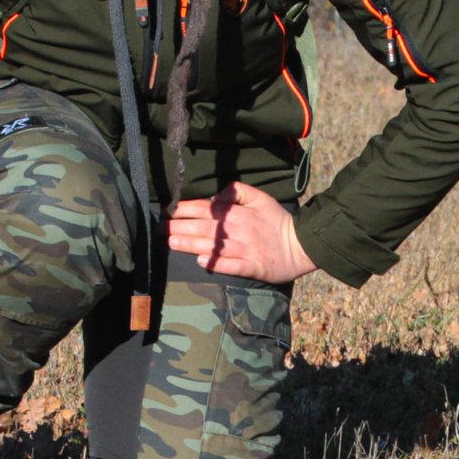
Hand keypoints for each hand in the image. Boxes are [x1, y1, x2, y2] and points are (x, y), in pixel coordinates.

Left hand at [166, 181, 317, 284]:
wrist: (301, 245)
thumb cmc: (276, 220)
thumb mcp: (259, 197)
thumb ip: (236, 191)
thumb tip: (215, 196)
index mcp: (238, 212)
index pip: (204, 209)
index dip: (183, 210)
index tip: (166, 211)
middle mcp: (238, 230)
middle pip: (202, 228)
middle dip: (178, 228)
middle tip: (158, 228)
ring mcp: (244, 249)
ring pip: (212, 246)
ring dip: (189, 244)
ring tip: (169, 242)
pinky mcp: (251, 267)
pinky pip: (230, 266)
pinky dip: (216, 263)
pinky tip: (200, 261)